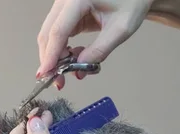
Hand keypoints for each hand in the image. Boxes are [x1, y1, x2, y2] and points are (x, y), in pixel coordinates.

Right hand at [37, 0, 152, 82]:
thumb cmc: (132, 2)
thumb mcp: (121, 28)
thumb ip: (99, 50)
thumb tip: (78, 71)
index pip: (58, 30)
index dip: (51, 55)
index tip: (47, 74)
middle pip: (48, 34)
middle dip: (50, 59)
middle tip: (58, 81)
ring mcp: (63, 5)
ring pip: (49, 35)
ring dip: (54, 56)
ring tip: (68, 70)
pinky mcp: (65, 12)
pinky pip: (56, 33)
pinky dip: (60, 49)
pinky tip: (72, 57)